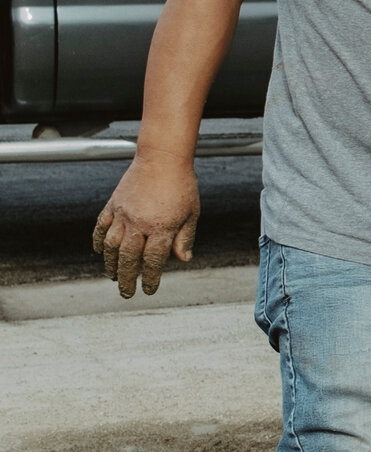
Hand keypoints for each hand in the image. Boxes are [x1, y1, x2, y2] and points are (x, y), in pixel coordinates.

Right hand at [93, 154, 200, 296]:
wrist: (163, 158)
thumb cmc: (182, 185)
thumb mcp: (191, 213)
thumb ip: (184, 237)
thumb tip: (183, 260)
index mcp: (162, 228)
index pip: (153, 261)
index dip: (150, 278)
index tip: (148, 290)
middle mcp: (139, 224)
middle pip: (128, 258)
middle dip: (127, 279)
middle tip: (126, 293)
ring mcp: (123, 214)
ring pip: (111, 246)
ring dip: (110, 264)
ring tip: (113, 277)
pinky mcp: (113, 204)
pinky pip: (101, 227)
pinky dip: (98, 241)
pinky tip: (99, 252)